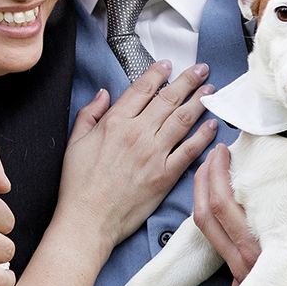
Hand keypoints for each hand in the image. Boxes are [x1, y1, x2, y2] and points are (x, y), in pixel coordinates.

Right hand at [57, 61, 218, 253]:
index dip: (157, 73)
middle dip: (187, 80)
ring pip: (182, 119)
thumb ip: (90, 114)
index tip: (168, 64)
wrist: (88, 220)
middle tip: (200, 70)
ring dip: (199, 102)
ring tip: (210, 91)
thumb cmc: (78, 185)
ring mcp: (153, 154)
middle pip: (168, 98)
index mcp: (115, 123)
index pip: (142, 88)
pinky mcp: (165, 175)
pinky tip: (212, 124)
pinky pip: (189, 150)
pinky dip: (203, 135)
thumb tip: (104, 95)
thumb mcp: (74, 142)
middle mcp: (137, 134)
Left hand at [195, 167, 286, 285]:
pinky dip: (226, 227)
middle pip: (206, 221)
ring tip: (220, 175)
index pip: (221, 210)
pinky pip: (228, 252)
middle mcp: (243, 269)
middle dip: (203, 184)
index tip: (220, 153)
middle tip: (212, 156)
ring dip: (211, 204)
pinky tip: (239, 210)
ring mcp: (242, 281)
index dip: (214, 177)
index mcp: (259, 256)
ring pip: (214, 237)